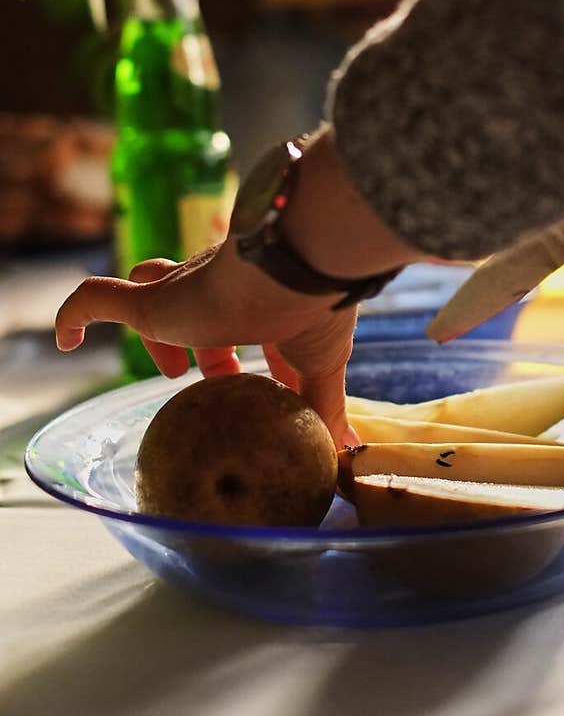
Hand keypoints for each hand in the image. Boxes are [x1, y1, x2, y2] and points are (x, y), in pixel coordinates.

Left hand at [54, 240, 359, 446]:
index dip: (240, 350)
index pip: (239, 320)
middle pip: (196, 307)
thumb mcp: (322, 365)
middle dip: (200, 342)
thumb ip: (325, 407)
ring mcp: (181, 289)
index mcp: (258, 301)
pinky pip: (99, 300)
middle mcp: (218, 288)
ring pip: (149, 289)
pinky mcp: (153, 300)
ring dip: (154, 331)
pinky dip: (77, 315)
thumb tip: (346, 451)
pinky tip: (64, 338)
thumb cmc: (314, 307)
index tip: (250, 384)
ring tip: (170, 370)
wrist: (297, 264)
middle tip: (207, 378)